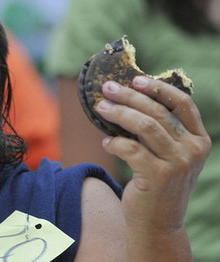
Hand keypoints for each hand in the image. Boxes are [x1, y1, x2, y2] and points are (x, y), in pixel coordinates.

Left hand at [95, 76, 209, 231]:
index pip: (183, 104)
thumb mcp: (167, 154)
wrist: (157, 223)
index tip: (136, 79)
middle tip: (107, 89)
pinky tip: (106, 142)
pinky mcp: (158, 177)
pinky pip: (131, 149)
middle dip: (130, 97)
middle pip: (158, 112)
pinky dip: (115, 142)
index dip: (159, 88)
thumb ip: (160, 130)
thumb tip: (129, 95)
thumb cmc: (157, 182)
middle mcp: (193, 150)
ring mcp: (178, 164)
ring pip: (145, 126)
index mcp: (199, 139)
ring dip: (119, 113)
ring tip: (101, 108)